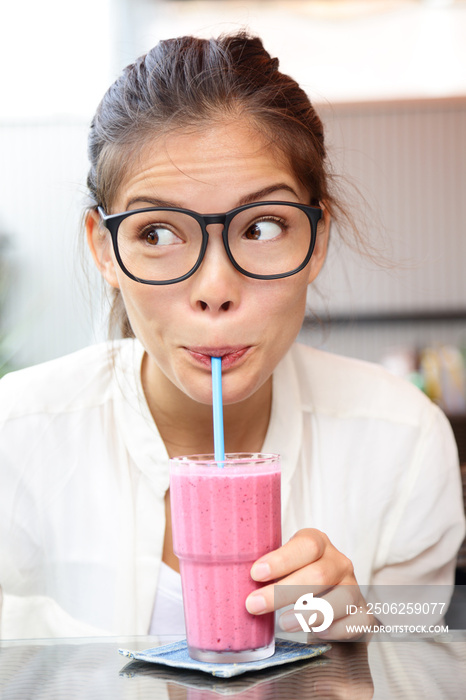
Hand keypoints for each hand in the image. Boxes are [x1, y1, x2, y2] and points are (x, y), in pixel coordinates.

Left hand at [245, 528, 374, 639]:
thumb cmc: (297, 578)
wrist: (332, 599)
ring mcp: (354, 587)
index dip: (281, 559)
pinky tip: (315, 633)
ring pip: (339, 598)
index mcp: (318, 543)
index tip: (255, 573)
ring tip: (282, 623)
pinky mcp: (363, 613)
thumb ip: (265, 569)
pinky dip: (334, 629)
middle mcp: (339, 562)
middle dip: (283, 591)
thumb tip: (227, 579)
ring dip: (308, 613)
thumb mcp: (282, 565)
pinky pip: (354, 622)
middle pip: (318, 574)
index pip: (306, 545)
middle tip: (254, 604)